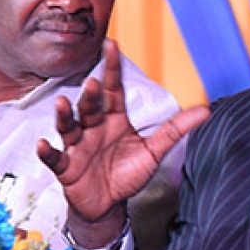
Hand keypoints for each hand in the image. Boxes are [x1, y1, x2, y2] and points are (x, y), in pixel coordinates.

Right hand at [36, 39, 209, 247]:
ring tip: (62, 104)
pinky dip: (47, 152)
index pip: (113, 88)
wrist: (108, 204)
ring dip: (64, 115)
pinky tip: (42, 144)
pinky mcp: (67, 167)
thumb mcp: (154, 150)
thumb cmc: (127, 172)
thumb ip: (177, 129)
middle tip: (94, 81)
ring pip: (69, 126)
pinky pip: (55, 158)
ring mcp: (78, 146)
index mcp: (114, 119)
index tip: (111, 44)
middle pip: (91, 106)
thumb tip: (206, 110)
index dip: (112, 67)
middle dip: (91, 95)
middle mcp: (93, 128)